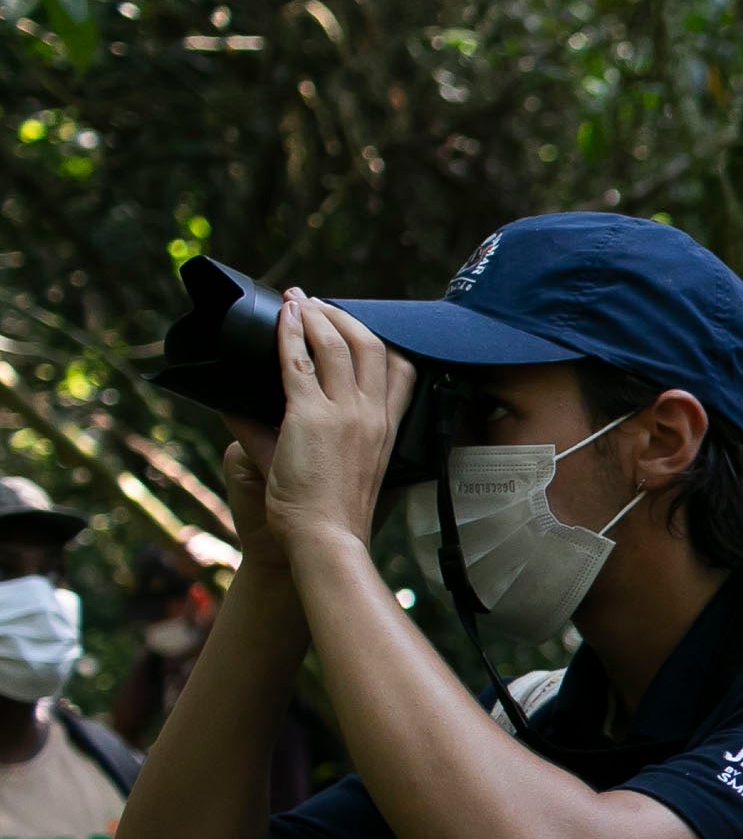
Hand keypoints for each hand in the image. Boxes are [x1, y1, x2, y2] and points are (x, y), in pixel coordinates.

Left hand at [260, 295, 417, 558]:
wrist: (325, 538)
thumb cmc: (329, 514)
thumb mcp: (335, 469)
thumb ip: (300, 434)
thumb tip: (244, 405)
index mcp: (387, 430)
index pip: (402, 372)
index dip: (383, 342)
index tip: (357, 328)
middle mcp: (373, 416)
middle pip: (373, 347)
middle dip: (346, 318)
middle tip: (320, 304)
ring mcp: (346, 414)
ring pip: (338, 345)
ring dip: (316, 316)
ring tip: (298, 300)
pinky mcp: (312, 417)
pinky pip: (300, 362)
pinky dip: (290, 334)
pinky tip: (282, 317)